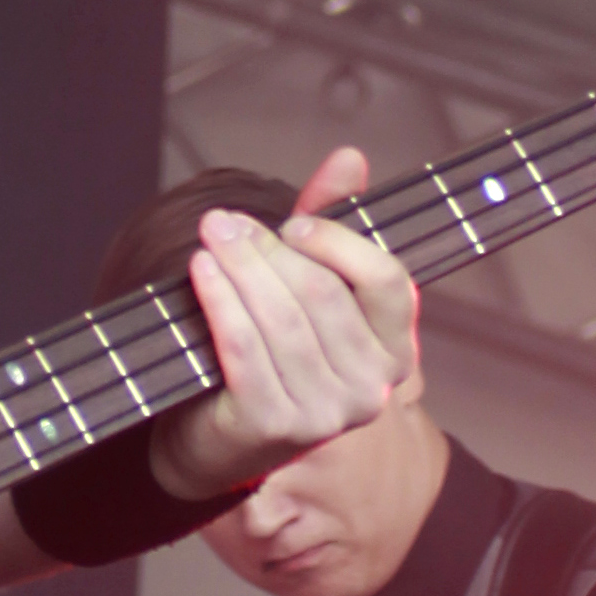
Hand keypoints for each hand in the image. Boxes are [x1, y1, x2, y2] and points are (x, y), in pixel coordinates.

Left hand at [151, 147, 419, 503]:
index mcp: (394, 353)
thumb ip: (331, 222)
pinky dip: (221, 302)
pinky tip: (202, 271)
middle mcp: (371, 389)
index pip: (389, 283)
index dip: (341, 245)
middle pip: (324, 296)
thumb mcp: (306, 286)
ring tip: (210, 236)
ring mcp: (325, 414)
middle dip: (270, 250)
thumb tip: (349, 157)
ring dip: (241, 268)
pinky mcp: (274, 426)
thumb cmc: (270, 355)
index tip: (293, 224)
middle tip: (225, 221)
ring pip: (282, 320)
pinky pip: (245, 349)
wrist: (217, 439)